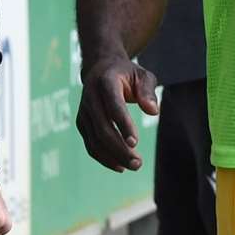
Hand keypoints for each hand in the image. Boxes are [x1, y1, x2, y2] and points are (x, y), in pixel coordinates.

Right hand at [76, 56, 158, 171]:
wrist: (100, 69)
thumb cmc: (127, 74)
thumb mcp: (142, 75)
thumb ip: (148, 91)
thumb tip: (153, 111)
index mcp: (105, 81)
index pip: (113, 105)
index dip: (123, 124)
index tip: (135, 143)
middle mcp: (90, 96)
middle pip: (102, 127)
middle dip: (119, 148)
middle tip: (138, 163)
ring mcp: (83, 111)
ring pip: (94, 139)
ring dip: (113, 157)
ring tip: (133, 165)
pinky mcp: (82, 122)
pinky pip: (90, 144)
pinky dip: (103, 158)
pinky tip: (120, 166)